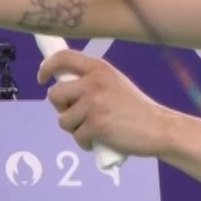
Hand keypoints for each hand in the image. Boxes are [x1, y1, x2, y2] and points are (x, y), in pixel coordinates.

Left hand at [39, 50, 174, 158]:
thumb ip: (90, 81)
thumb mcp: (113, 83)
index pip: (63, 57)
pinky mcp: (96, 124)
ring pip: (62, 120)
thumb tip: (61, 88)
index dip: (47, 66)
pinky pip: (77, 137)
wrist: (158, 127)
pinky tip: (99, 140)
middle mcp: (94, 82)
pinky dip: (85, 143)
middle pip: (54, 95)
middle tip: (77, 116)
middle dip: (61, 109)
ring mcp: (94, 103)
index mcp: (98, 68)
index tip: (42, 78)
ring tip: (93, 129)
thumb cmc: (135, 108)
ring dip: (74, 129)